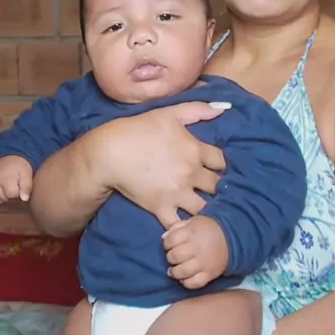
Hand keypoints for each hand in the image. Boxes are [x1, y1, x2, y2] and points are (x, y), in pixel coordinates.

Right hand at [0, 156, 32, 203]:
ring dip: (4, 198)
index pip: (12, 195)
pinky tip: (2, 193)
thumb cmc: (19, 165)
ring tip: (10, 191)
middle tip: (16, 188)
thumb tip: (24, 199)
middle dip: (12, 196)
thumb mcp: (26, 174)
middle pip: (4, 198)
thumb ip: (26, 186)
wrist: (8, 155)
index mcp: (7, 180)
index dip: (18, 193)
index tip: (21, 187)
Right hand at [94, 102, 228, 229]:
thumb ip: (199, 109)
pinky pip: (180, 224)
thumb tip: (225, 108)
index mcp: (195, 150)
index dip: (223, 165)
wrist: (110, 152)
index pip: (223, 161)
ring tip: (208, 210)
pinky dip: (186, 226)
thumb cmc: (139, 129)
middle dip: (220, 188)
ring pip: (205, 208)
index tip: (219, 168)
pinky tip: (189, 225)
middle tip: (217, 190)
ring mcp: (177, 193)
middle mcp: (191, 173)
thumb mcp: (170, 113)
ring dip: (209, 209)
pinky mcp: (161, 208)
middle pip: (218, 186)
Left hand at [163, 215, 228, 288]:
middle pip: (174, 256)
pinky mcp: (209, 274)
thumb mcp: (193, 221)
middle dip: (170, 257)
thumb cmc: (208, 228)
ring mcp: (203, 263)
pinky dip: (186, 282)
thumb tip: (163, 238)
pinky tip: (184, 278)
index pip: (170, 240)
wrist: (232, 238)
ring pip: (182, 272)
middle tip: (173, 257)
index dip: (167, 243)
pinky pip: (194, 283)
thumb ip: (177, 227)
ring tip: (174, 270)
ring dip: (174, 272)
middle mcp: (197, 248)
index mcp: (191, 232)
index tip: (170, 244)